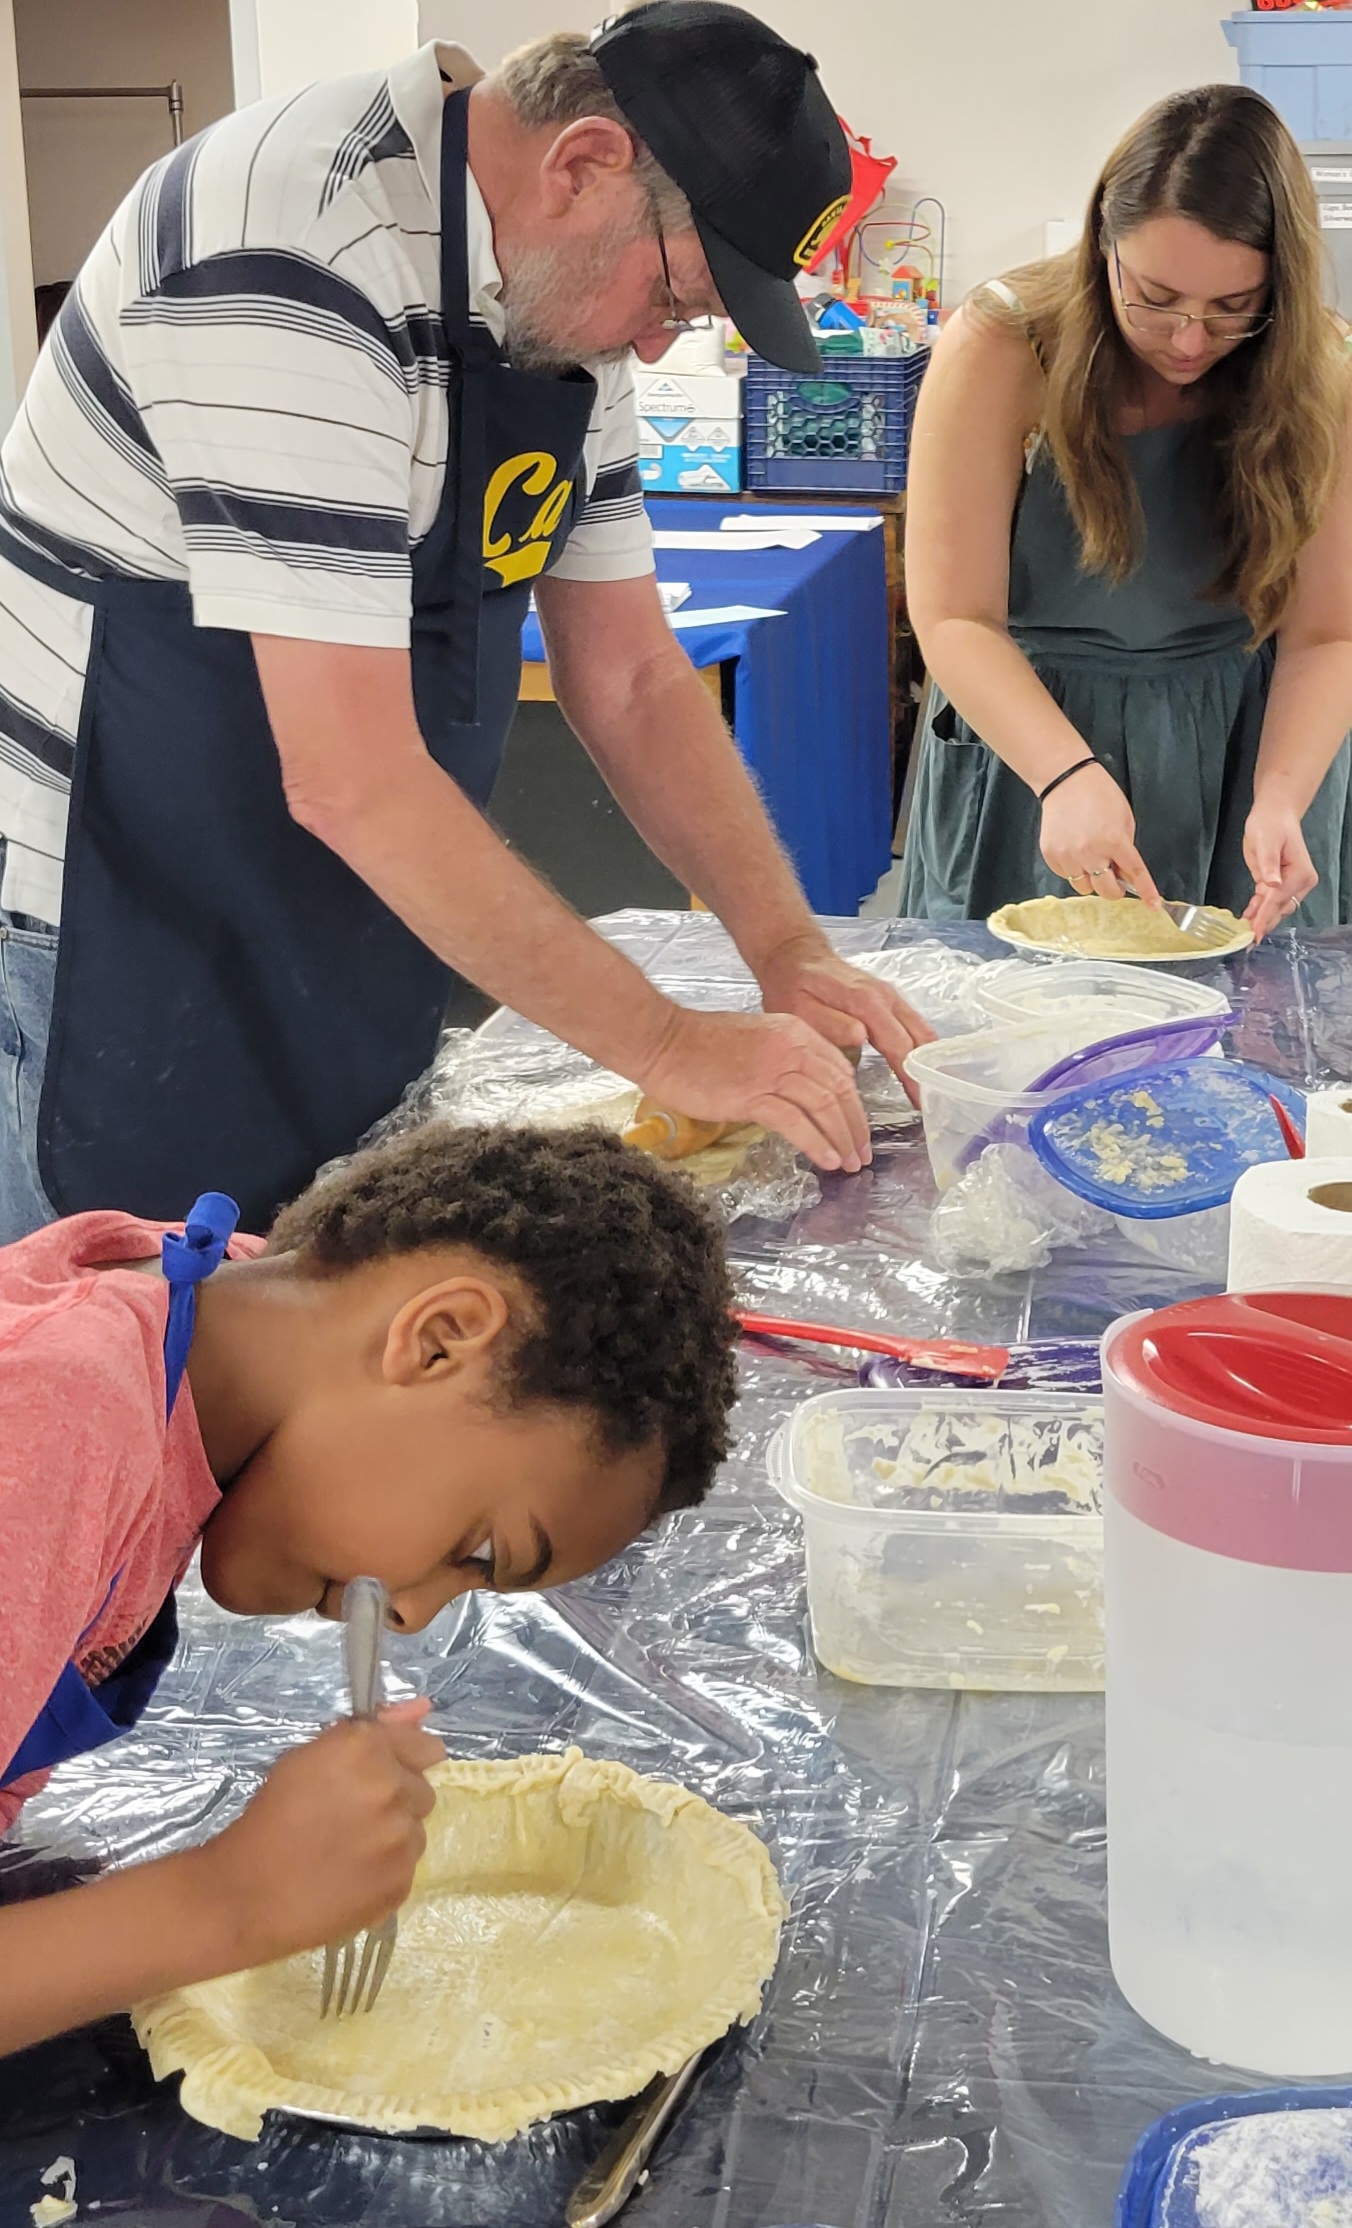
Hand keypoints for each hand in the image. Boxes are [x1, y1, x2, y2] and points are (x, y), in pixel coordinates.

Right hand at [194, 1701, 442, 1969]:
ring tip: (347, 1849)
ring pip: (415, 1830)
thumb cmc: (269, 1818)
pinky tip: (349, 1876)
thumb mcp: (306, 1759)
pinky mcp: (400, 1882)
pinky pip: (406, 1867)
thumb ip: (374, 1729)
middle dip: (396, 1798)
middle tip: (353, 1816)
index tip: (386, 1773)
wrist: (248, 1893)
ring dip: (392, 1835)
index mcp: (365, 1749)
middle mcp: (392, 1788)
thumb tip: (423, 1707)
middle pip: (421, 1789)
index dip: (405, 1759)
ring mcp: (400, 1839)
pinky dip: (385, 1870)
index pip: (423, 1746)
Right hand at [637, 1005, 871, 1172]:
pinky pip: (796, 1122)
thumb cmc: (700, 1044)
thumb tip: (803, 1093)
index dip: (855, 1104)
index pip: (840, 1071)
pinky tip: (827, 1160)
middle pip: (839, 1091)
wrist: (663, 1041)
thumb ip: (784, 1059)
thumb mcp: (756, 1041)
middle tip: (861, 1154)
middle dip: (855, 1127)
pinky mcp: (752, 1095)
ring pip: (824, 1107)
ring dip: (842, 1140)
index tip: (857, 1129)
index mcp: (795, 1033)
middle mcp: (792, 1048)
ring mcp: (773, 1071)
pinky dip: (817, 1143)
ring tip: (848, 1164)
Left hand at [755, 933, 934, 1098]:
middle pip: (920, 1039)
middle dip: (930, 1072)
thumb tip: (861, 1036)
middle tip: (935, 1107)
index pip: (898, 1045)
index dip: (911, 1075)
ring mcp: (893, 998)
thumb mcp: (799, 1009)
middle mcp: (887, 998)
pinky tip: (926, 1070)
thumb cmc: (793, 988)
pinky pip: (916, 1027)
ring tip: (936, 1093)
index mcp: (866, 1002)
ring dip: (932, 1061)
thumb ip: (829, 1024)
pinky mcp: (892, 1001)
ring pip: (923, 1032)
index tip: (921, 1102)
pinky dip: (925, 1049)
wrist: (796, 957)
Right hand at [1039, 763, 1160, 904]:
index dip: (1146, 891)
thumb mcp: (1124, 818)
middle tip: (1113, 875)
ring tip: (1090, 859)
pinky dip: (1074, 869)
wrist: (1065, 781)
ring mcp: (1068, 856)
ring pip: (1084, 888)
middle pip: (1106, 890)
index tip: (1152, 906)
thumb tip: (1125, 873)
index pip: (1134, 873)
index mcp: (1114, 840)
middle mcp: (1090, 852)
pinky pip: (1067, 876)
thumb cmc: (1098, 794)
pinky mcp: (1052, 856)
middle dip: (1114, 888)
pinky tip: (1075, 850)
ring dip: (1092, 879)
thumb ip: (1127, 847)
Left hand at [1243, 799, 1317, 940]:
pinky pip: (1267, 903)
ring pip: (1274, 910)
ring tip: (1242, 933)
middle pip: (1279, 909)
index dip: (1265, 916)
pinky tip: (1246, 919)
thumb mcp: (1266, 842)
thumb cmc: (1270, 824)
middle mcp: (1299, 883)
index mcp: (1300, 874)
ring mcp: (1289, 885)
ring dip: (1259, 920)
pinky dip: (1257, 912)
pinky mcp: (1276, 885)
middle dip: (1263, 924)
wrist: (1273, 815)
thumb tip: (1273, 883)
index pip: (1279, 899)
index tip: (1255, 933)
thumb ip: (1269, 864)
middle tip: (1245, 942)